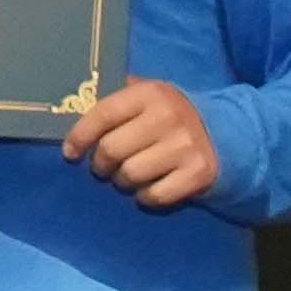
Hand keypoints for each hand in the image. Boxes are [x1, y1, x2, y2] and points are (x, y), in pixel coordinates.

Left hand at [64, 78, 221, 209]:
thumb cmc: (166, 117)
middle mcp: (169, 116)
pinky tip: (148, 188)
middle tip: (104, 166)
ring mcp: (186, 145)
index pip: (103, 113)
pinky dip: (145, 197)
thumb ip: (114, 98)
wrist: (221, 135)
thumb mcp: (145, 96)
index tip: (70, 153)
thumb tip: (70, 109)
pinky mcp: (198, 173)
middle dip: (101, 164)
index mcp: (152, 92)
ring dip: (122, 181)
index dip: (80, 136)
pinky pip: (154, 195)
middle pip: (111, 149)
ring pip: (130, 175)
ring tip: (127, 175)